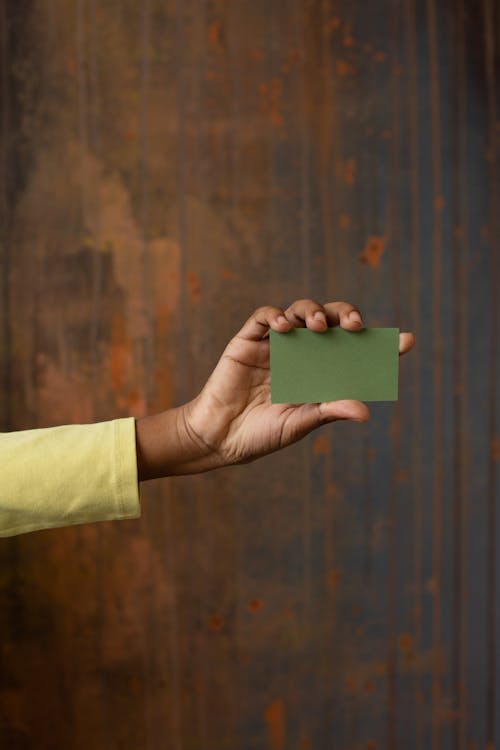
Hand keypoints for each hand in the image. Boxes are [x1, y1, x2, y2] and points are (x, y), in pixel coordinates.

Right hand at [178, 299, 414, 470]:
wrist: (218, 438)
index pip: (355, 352)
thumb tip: (365, 410)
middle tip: (354, 325)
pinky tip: (285, 329)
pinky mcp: (249, 340)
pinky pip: (265, 316)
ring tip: (318, 325)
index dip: (380, 345)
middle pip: (332, 321)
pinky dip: (277, 316)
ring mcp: (276, 345)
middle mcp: (303, 355)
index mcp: (320, 374)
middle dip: (346, 315)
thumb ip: (329, 410)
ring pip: (302, 311)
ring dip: (314, 312)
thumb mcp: (300, 423)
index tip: (407, 342)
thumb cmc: (261, 435)